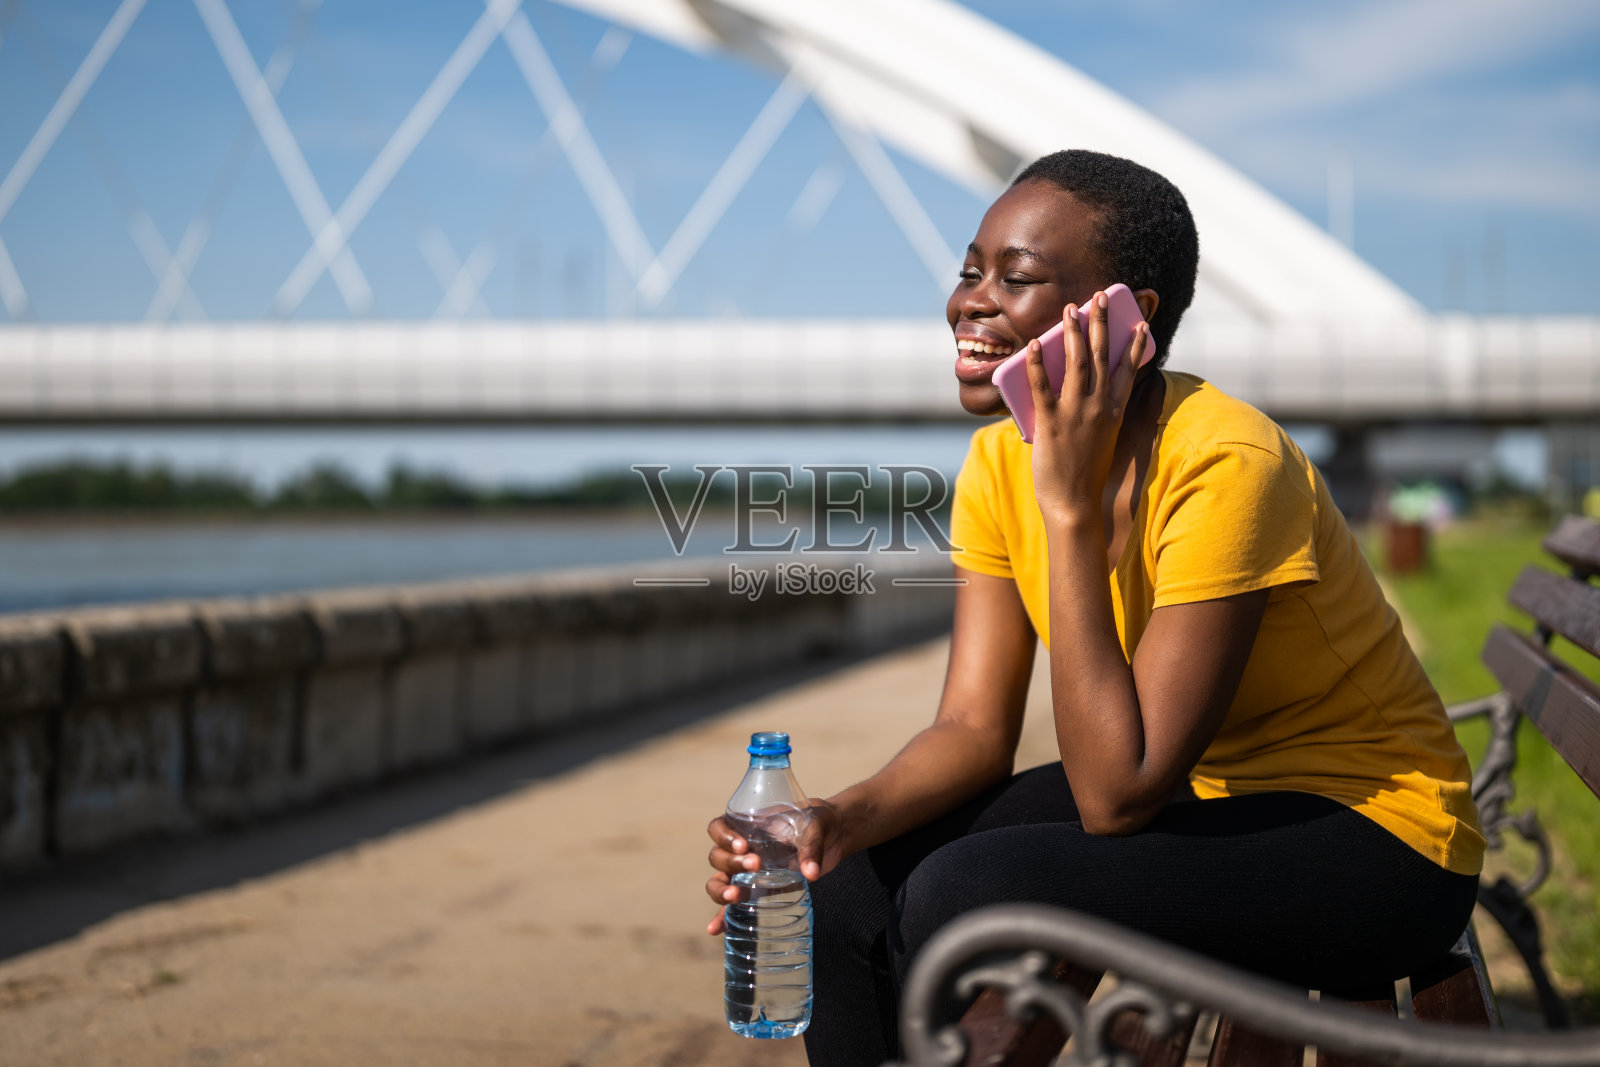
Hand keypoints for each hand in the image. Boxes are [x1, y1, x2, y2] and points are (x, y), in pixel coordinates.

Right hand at [703, 798, 845, 934]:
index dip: (724, 838)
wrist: (831, 837)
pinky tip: (715, 929)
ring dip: (721, 890)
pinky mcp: (756, 892)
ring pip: (718, 881)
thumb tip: (811, 873)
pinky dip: (722, 917)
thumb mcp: (814, 829)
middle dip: (732, 863)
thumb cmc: (817, 825)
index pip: (718, 828)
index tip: (743, 846)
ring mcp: (745, 873)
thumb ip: (811, 847)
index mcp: (747, 826)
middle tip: (756, 865)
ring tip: (735, 896)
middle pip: (717, 857)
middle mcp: (740, 850)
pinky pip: (733, 905)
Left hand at [1026, 291, 1148, 525]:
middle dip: (1101, 323)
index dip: (1134, 344)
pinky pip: (1042, 387)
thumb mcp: (1102, 439)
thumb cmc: (1086, 474)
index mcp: (1113, 412)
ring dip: (1073, 333)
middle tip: (1098, 297)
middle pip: (1101, 356)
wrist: (1074, 503)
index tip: (1140, 322)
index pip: (1127, 370)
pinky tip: (1034, 344)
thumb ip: (1099, 415)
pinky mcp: (1051, 423)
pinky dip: (1038, 364)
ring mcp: (1075, 414)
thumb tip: (1090, 396)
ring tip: (1070, 310)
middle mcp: (1098, 408)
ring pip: (1076, 364)